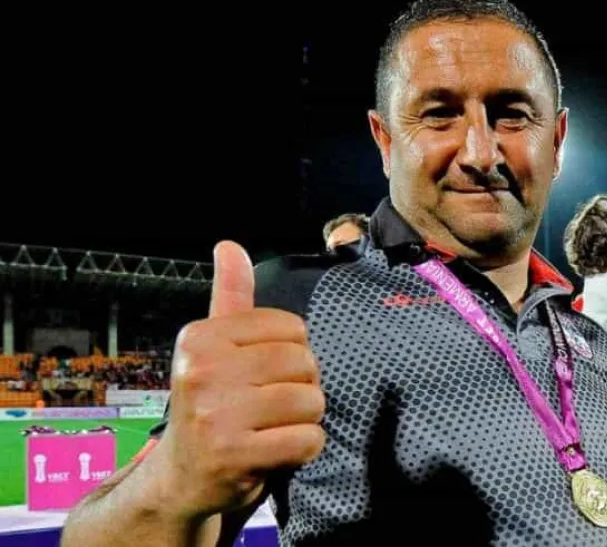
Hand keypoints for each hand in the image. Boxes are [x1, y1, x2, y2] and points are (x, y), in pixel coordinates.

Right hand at [149, 241, 325, 519]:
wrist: (181, 477)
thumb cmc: (209, 404)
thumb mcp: (213, 348)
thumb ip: (230, 296)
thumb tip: (230, 245)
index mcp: (201, 337)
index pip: (293, 328)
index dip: (293, 355)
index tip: (264, 376)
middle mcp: (202, 370)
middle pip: (305, 363)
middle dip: (302, 388)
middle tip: (272, 407)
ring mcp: (216, 414)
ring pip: (311, 401)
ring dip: (305, 420)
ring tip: (274, 428)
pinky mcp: (234, 455)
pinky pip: (307, 440)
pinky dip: (304, 449)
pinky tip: (277, 452)